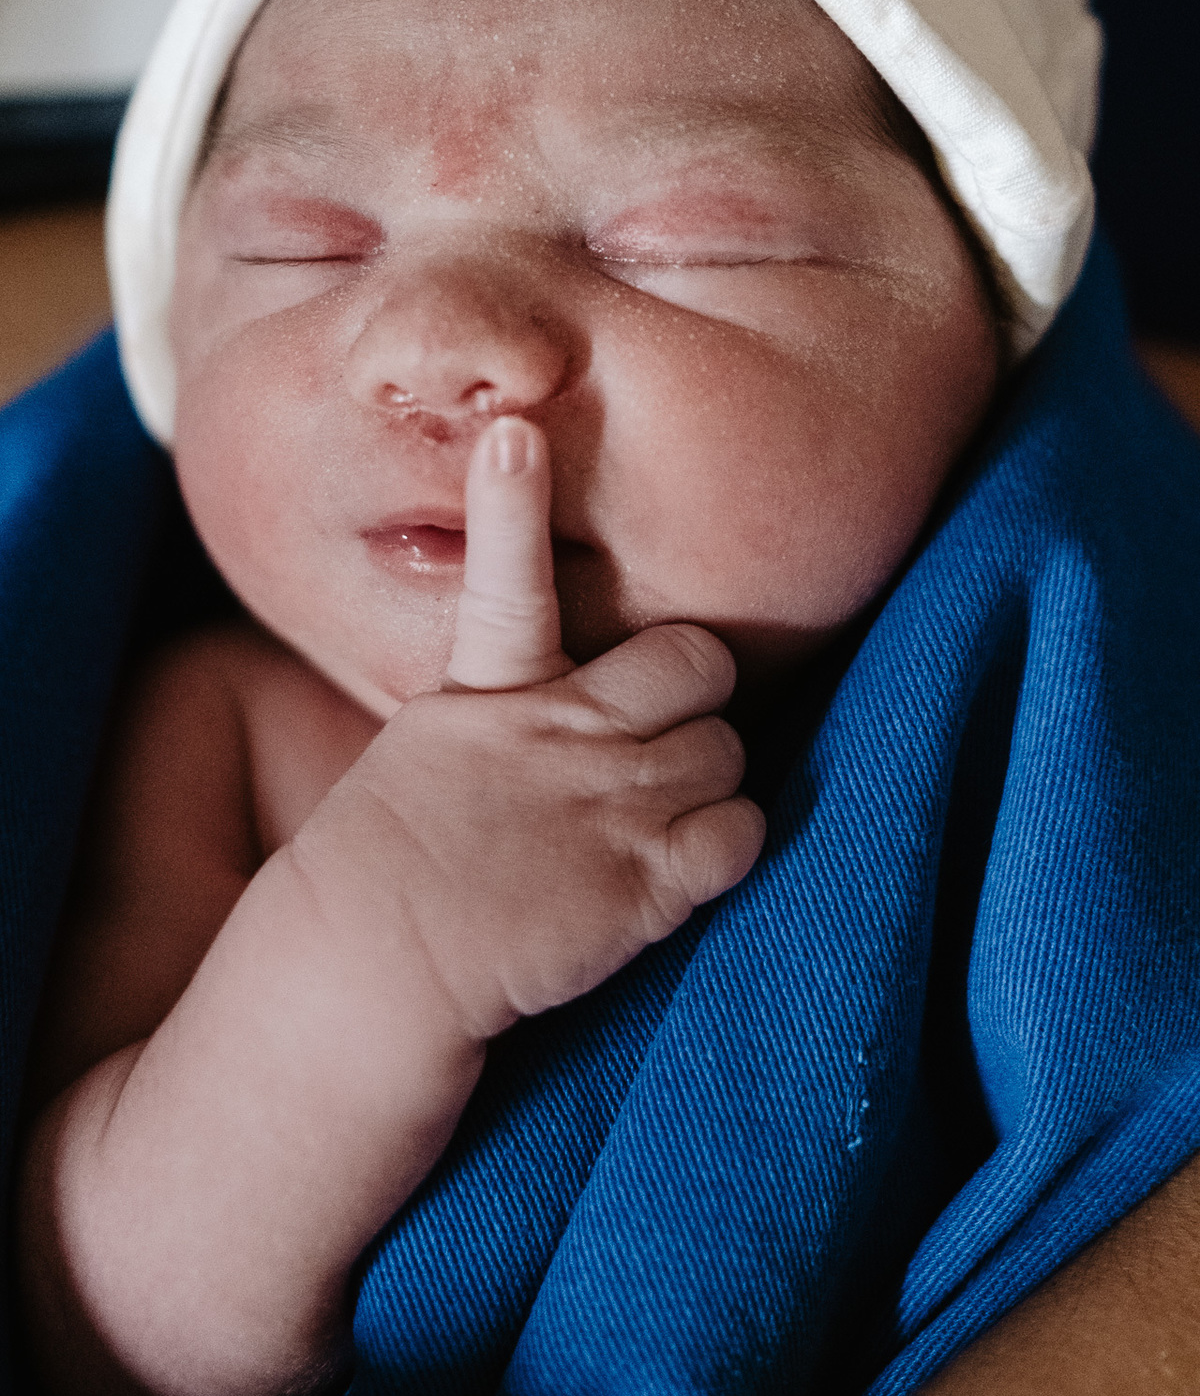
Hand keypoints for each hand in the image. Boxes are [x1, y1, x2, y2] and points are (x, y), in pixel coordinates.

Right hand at [298, 415, 765, 1040]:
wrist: (374, 962)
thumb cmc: (400, 851)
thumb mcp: (432, 742)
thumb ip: (503, 694)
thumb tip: (566, 677)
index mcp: (491, 691)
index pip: (503, 576)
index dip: (509, 502)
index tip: (514, 432)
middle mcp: (557, 735)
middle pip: (699, 662)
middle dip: (697, 688)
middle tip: (664, 724)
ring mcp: (605, 808)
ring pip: (729, 747)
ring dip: (709, 774)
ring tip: (659, 807)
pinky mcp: (640, 886)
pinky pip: (742, 832)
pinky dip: (726, 841)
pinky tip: (682, 860)